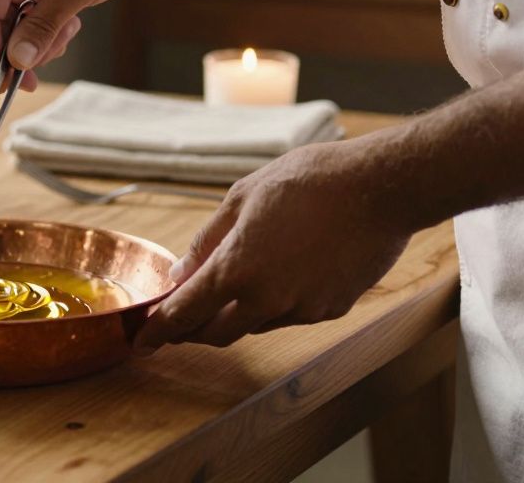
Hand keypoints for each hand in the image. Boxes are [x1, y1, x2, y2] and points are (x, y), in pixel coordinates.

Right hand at [0, 0, 155, 89]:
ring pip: (15, 28)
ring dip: (41, 41)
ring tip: (69, 29)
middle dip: (21, 51)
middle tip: (39, 75)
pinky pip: (31, 21)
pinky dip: (50, 31)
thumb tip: (18, 60)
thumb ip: (42, 27)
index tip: (0, 85)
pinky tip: (71, 21)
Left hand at [134, 140, 417, 352]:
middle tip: (179, 320)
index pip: (185, 313)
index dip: (158, 330)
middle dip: (194, 330)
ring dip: (235, 314)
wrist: (381, 187)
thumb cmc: (309, 182)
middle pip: (217, 333)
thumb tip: (180, 272)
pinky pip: (289, 315)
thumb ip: (206, 242)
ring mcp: (303, 308)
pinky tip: (279, 275)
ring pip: (254, 325)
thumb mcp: (241, 199)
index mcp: (237, 269)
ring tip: (232, 286)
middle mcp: (268, 299)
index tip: (142, 341)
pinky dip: (273, 304)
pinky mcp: (331, 309)